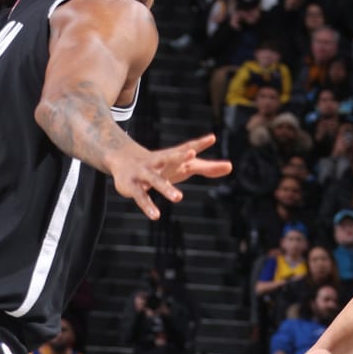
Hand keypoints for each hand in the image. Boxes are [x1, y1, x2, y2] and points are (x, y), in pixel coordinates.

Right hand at [106, 133, 230, 221]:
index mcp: (171, 156)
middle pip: (169, 157)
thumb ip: (207, 167)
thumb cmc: (162, 165)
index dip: (199, 143)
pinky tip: (156, 215)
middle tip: (192, 154)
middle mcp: (158, 161)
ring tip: (179, 198)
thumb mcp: (185, 166)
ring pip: (155, 180)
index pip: (186, 147)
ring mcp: (144, 172)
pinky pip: (141, 197)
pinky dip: (148, 206)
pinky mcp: (132, 186)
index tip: (212, 138)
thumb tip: (230, 166)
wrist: (121, 159)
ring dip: (166, 188)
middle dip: (179, 156)